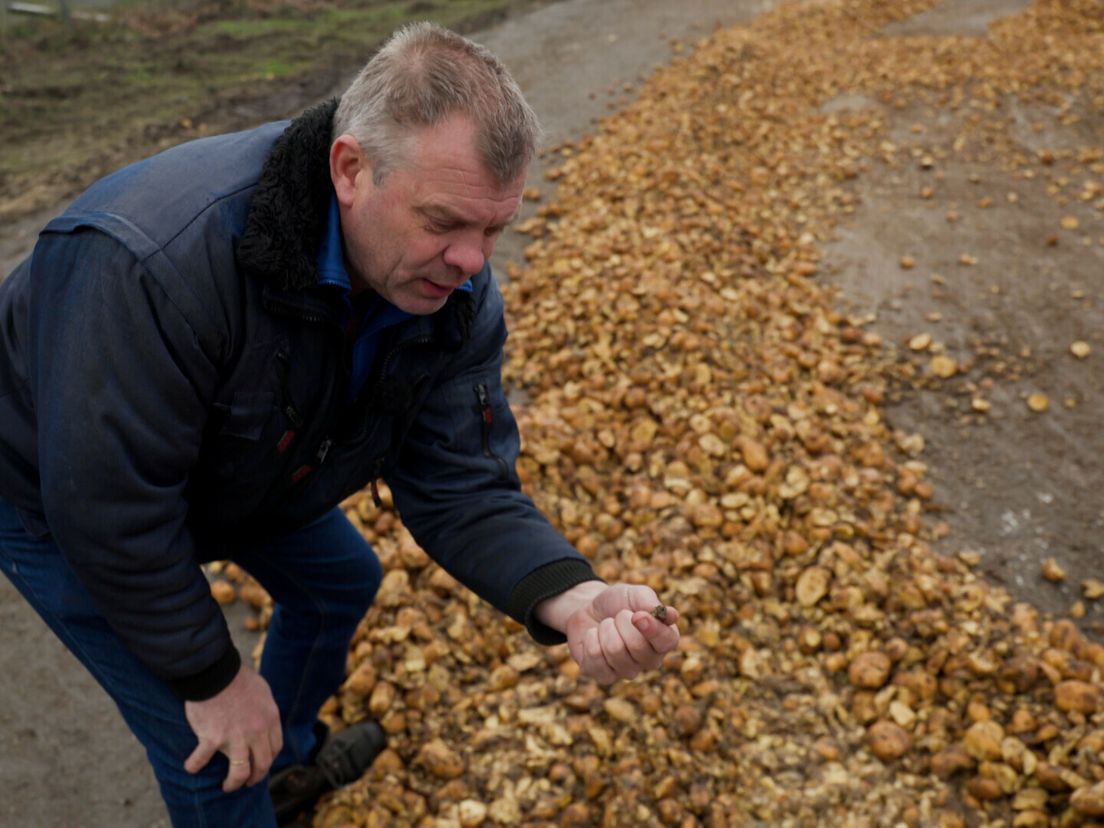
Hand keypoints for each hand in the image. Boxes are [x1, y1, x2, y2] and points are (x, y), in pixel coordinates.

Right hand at [183, 663, 282, 791]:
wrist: (217, 673)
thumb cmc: (238, 678)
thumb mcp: (262, 692)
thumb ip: (265, 710)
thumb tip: (265, 719)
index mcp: (269, 719)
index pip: (274, 748)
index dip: (268, 760)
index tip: (261, 765)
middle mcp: (256, 732)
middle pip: (261, 764)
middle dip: (255, 777)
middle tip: (247, 782)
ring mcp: (235, 737)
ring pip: (239, 772)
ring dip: (234, 783)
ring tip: (227, 787)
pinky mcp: (212, 739)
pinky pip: (202, 760)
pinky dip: (194, 765)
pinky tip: (190, 767)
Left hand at [536, 582, 680, 683]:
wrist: (588, 610)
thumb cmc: (618, 603)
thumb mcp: (634, 593)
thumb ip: (650, 601)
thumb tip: (671, 615)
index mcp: (664, 639)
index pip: (668, 641)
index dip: (652, 629)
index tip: (638, 615)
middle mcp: (650, 660)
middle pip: (638, 646)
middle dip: (622, 622)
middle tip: (618, 616)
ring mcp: (628, 671)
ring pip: (615, 650)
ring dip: (605, 629)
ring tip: (606, 625)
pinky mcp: (605, 677)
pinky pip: (595, 658)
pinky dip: (591, 639)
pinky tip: (595, 638)